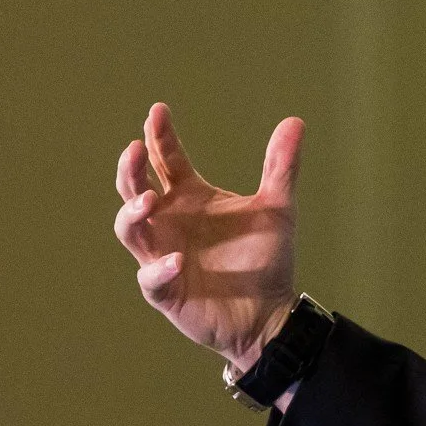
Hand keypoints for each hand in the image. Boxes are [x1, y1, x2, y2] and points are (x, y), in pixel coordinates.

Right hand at [113, 104, 301, 371]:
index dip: (158, 136)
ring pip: (130, 229)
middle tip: (135, 149)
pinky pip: (152, 278)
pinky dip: (160, 269)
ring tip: (149, 199)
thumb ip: (281, 167)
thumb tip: (295, 121)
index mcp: (190, 197)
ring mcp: (161, 255)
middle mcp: (169, 222)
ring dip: (134, 212)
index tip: (158, 112)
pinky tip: (178, 260)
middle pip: (134, 188)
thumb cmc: (266, 260)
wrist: (270, 313)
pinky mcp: (165, 290)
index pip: (166, 160)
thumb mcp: (278, 209)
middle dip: (130, 169)